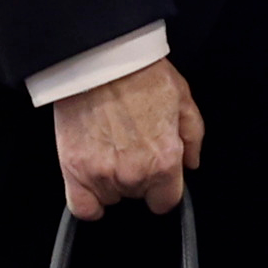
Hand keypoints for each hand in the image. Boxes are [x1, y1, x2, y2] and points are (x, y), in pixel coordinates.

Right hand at [51, 58, 202, 217]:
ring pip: (111, 197)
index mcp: (164, 161)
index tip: (156, 176)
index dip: (163, 188)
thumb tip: (191, 163)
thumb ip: (193, 138)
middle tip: (129, 144)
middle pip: (137, 196)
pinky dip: (87, 200)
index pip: (166, 202)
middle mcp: (134, 174)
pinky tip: (91, 181)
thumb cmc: (140, 73)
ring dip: (110, 181)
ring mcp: (102, 174)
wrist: (98, 59)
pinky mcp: (74, 169)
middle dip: (136, 176)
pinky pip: (83, 208)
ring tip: (107, 147)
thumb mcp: (183, 99)